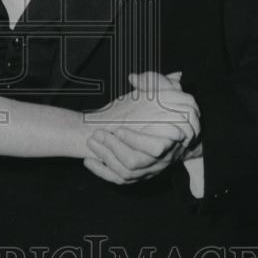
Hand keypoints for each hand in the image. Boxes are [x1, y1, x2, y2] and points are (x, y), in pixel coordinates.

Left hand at [83, 71, 200, 185]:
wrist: (165, 130)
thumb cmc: (160, 108)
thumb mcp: (161, 92)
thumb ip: (152, 82)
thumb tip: (133, 77)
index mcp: (169, 140)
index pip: (157, 148)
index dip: (137, 140)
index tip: (119, 129)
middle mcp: (160, 160)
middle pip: (136, 162)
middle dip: (114, 147)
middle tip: (98, 133)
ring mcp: (147, 170)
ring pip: (126, 172)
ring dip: (105, 156)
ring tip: (92, 141)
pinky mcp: (134, 176)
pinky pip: (117, 180)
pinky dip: (101, 172)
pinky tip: (88, 160)